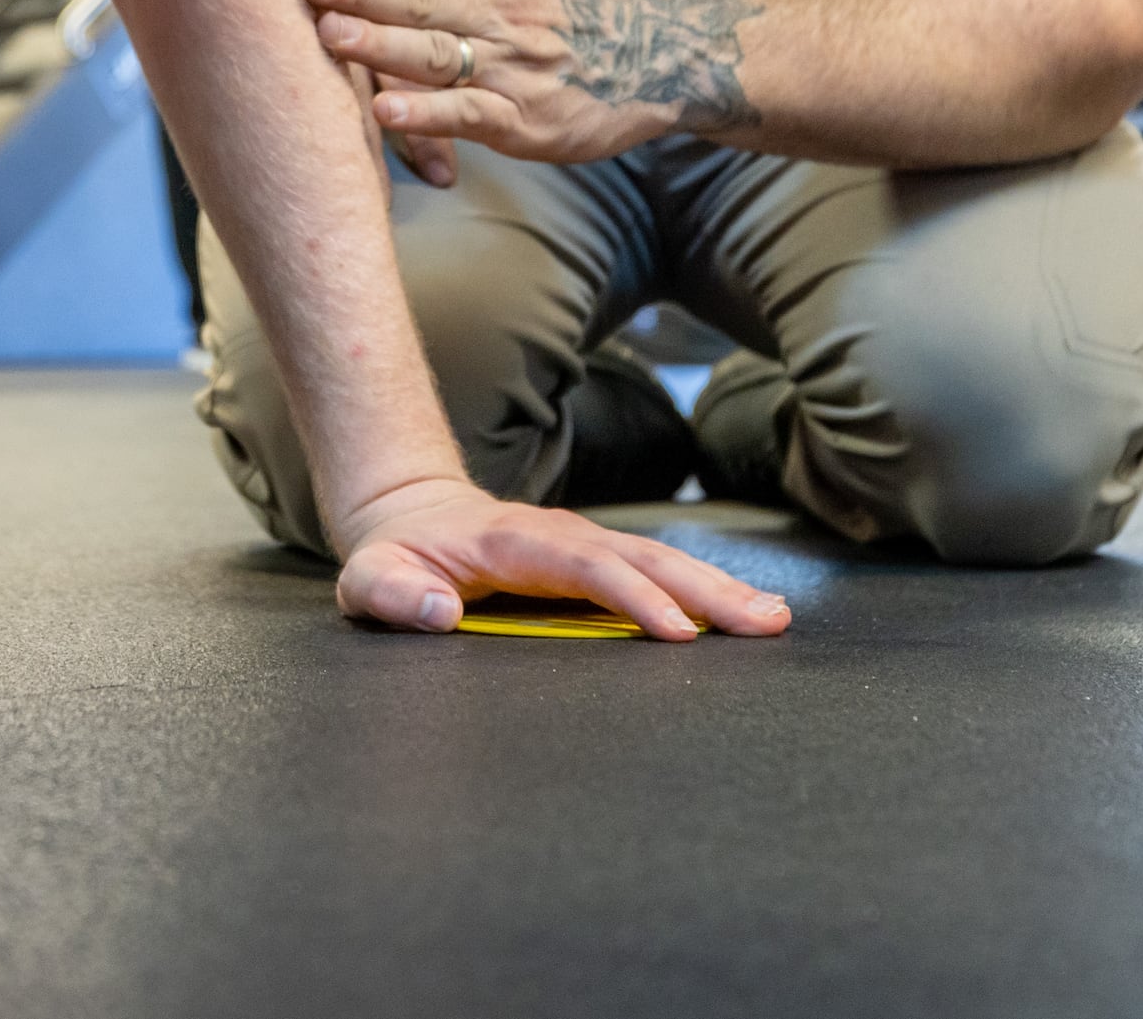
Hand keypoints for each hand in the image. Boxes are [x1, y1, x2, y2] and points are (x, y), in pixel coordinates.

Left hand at [297, 0, 764, 164]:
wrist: (675, 55)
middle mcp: (503, 15)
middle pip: (423, 1)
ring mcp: (515, 71)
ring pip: (439, 56)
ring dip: (383, 48)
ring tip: (331, 36)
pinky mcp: (529, 123)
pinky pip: (472, 117)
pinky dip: (430, 114)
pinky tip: (385, 110)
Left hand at [334, 474, 793, 638]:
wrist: (408, 513)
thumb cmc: (393, 557)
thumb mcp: (368, 577)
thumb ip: (393, 593)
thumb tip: (438, 609)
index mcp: (511, 543)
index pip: (582, 567)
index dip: (631, 596)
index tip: (677, 630)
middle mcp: (558, 535)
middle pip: (640, 557)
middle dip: (703, 588)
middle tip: (763, 623)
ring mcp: (581, 543)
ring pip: (658, 560)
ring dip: (716, 587)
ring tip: (774, 619)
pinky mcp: (594, 559)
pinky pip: (653, 571)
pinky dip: (701, 588)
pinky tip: (743, 611)